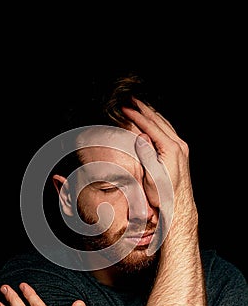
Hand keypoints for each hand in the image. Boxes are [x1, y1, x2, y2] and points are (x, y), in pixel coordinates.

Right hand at [123, 100, 196, 224]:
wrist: (178, 206)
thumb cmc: (162, 195)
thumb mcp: (151, 177)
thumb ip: (146, 155)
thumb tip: (141, 136)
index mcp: (170, 149)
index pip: (150, 126)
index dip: (136, 116)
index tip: (125, 109)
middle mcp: (178, 145)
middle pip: (159, 121)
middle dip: (144, 109)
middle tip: (132, 99)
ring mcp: (181, 148)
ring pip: (165, 124)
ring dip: (152, 114)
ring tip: (141, 106)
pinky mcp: (181, 152)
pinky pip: (169, 131)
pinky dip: (159, 123)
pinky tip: (154, 121)